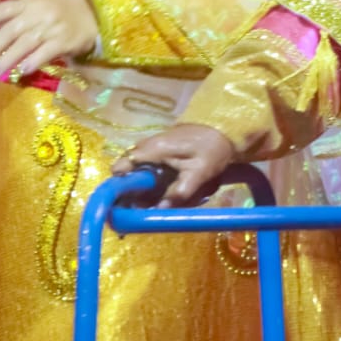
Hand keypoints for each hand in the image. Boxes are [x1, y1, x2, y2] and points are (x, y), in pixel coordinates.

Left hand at [0, 0, 97, 77]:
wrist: (95, 11)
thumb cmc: (61, 9)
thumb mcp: (36, 5)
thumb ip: (14, 17)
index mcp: (29, 2)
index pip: (0, 11)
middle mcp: (38, 13)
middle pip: (9, 32)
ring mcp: (52, 27)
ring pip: (24, 45)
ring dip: (6, 60)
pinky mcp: (66, 40)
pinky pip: (46, 53)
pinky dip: (32, 62)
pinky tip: (21, 72)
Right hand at [113, 124, 237, 206]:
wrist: (223, 129)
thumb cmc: (211, 149)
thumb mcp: (199, 172)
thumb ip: (179, 192)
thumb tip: (158, 210)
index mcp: (152, 150)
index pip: (119, 168)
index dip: (118, 187)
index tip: (125, 204)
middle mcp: (146, 147)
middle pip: (126, 173)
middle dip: (131, 192)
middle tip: (143, 208)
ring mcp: (152, 147)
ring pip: (136, 171)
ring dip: (142, 187)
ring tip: (155, 202)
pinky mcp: (159, 150)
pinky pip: (147, 167)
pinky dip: (150, 180)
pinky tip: (163, 191)